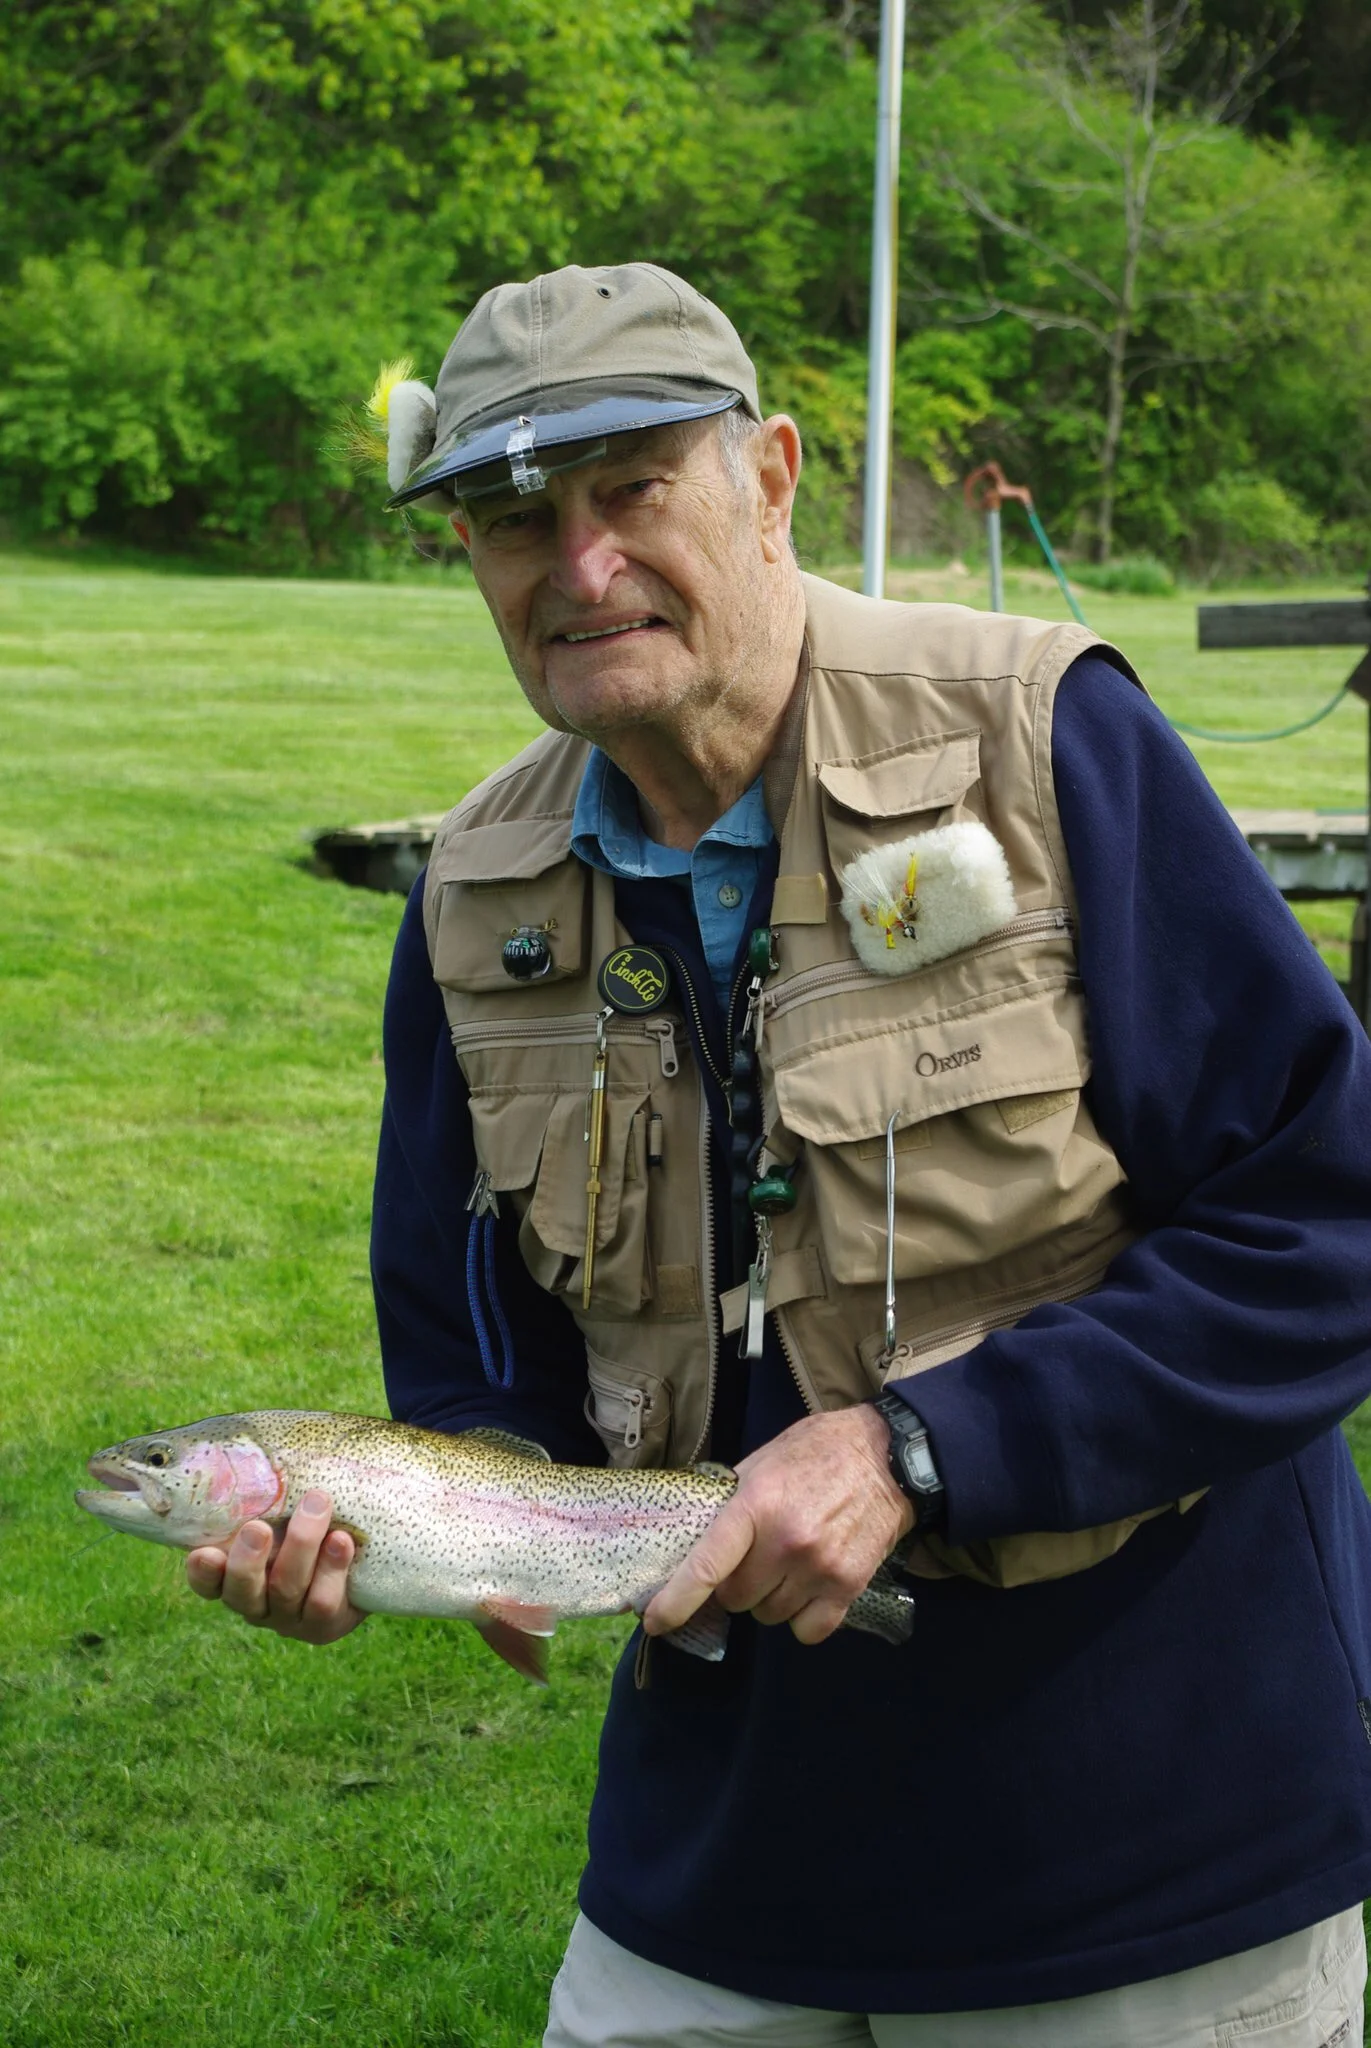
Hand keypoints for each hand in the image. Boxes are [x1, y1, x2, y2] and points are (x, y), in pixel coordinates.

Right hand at [185, 1487, 365, 1644]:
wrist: (360, 1559)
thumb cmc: (309, 1519)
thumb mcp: (284, 1505)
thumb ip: (267, 1489)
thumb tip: (260, 1442)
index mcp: (234, 1575)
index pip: (207, 1581)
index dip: (203, 1572)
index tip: (203, 1553)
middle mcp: (255, 1602)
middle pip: (241, 1591)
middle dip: (248, 1560)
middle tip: (257, 1528)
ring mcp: (288, 1617)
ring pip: (286, 1589)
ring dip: (301, 1545)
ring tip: (317, 1505)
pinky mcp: (323, 1625)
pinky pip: (323, 1602)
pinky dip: (332, 1567)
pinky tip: (343, 1540)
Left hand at [642, 1405, 913, 1646]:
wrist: (887, 1457)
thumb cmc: (816, 1453)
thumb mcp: (762, 1462)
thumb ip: (729, 1503)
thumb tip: (691, 1542)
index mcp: (756, 1504)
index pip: (706, 1566)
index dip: (675, 1600)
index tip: (654, 1621)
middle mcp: (785, 1541)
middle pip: (736, 1598)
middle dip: (736, 1584)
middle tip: (754, 1558)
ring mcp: (819, 1567)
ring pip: (769, 1615)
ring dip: (770, 1599)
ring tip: (788, 1564)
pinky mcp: (849, 1586)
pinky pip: (808, 1631)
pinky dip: (803, 1619)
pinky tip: (809, 1588)